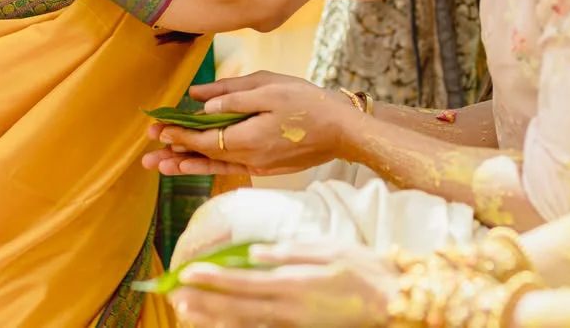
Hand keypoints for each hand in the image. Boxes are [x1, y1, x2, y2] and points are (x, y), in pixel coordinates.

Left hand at [141, 71, 359, 176]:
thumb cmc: (308, 102)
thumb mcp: (270, 88)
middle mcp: (249, 158)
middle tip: (146, 156)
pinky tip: (196, 165)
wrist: (343, 130)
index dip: (177, 134)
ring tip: (161, 167)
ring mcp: (258, 165)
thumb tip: (199, 101)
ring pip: (215, 166)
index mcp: (247, 137)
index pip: (202, 139)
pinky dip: (210, 167)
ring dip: (187, 165)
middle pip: (203, 156)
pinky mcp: (267, 167)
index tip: (156, 130)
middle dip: (174, 153)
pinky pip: (230, 168)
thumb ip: (232, 95)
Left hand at [170, 242, 394, 327]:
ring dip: (215, 319)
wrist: (393, 301)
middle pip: (238, 309)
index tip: (187, 274)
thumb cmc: (365, 269)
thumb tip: (256, 252)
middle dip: (205, 303)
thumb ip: (291, 251)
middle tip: (175, 298)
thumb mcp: (329, 249)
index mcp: (296, 284)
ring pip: (246, 325)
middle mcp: (290, 309)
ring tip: (188, 313)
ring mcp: (295, 326)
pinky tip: (222, 325)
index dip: (214, 280)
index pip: (245, 282)